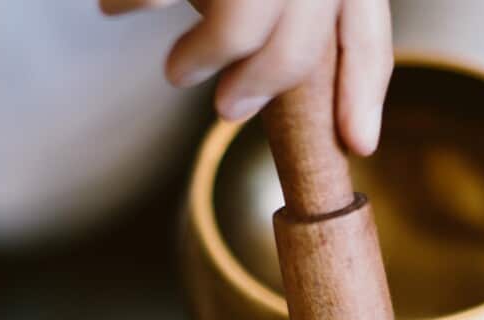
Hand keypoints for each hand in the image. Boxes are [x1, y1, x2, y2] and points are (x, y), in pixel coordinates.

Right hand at [100, 0, 392, 154]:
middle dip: (266, 85)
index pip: (363, 26)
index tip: (359, 142)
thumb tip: (300, 86)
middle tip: (229, 110)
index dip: (364, 89)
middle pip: (305, 38)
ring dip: (204, 59)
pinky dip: (138, 1)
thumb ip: (301, 1)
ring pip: (243, 21)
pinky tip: (118, 5)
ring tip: (178, 72)